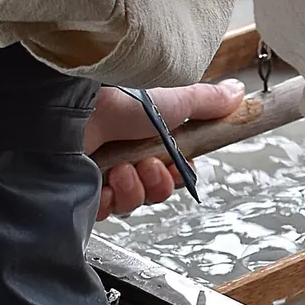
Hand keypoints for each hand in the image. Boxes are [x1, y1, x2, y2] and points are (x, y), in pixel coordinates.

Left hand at [83, 79, 245, 219]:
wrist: (65, 112)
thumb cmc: (112, 100)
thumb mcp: (169, 99)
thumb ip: (205, 101)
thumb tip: (238, 93)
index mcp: (141, 138)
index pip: (170, 171)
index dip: (177, 173)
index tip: (177, 164)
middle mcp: (120, 156)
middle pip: (155, 190)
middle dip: (156, 181)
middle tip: (148, 165)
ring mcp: (98, 175)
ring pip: (133, 203)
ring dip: (134, 188)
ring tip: (122, 170)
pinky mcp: (78, 192)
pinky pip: (106, 210)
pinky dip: (107, 198)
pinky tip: (102, 182)